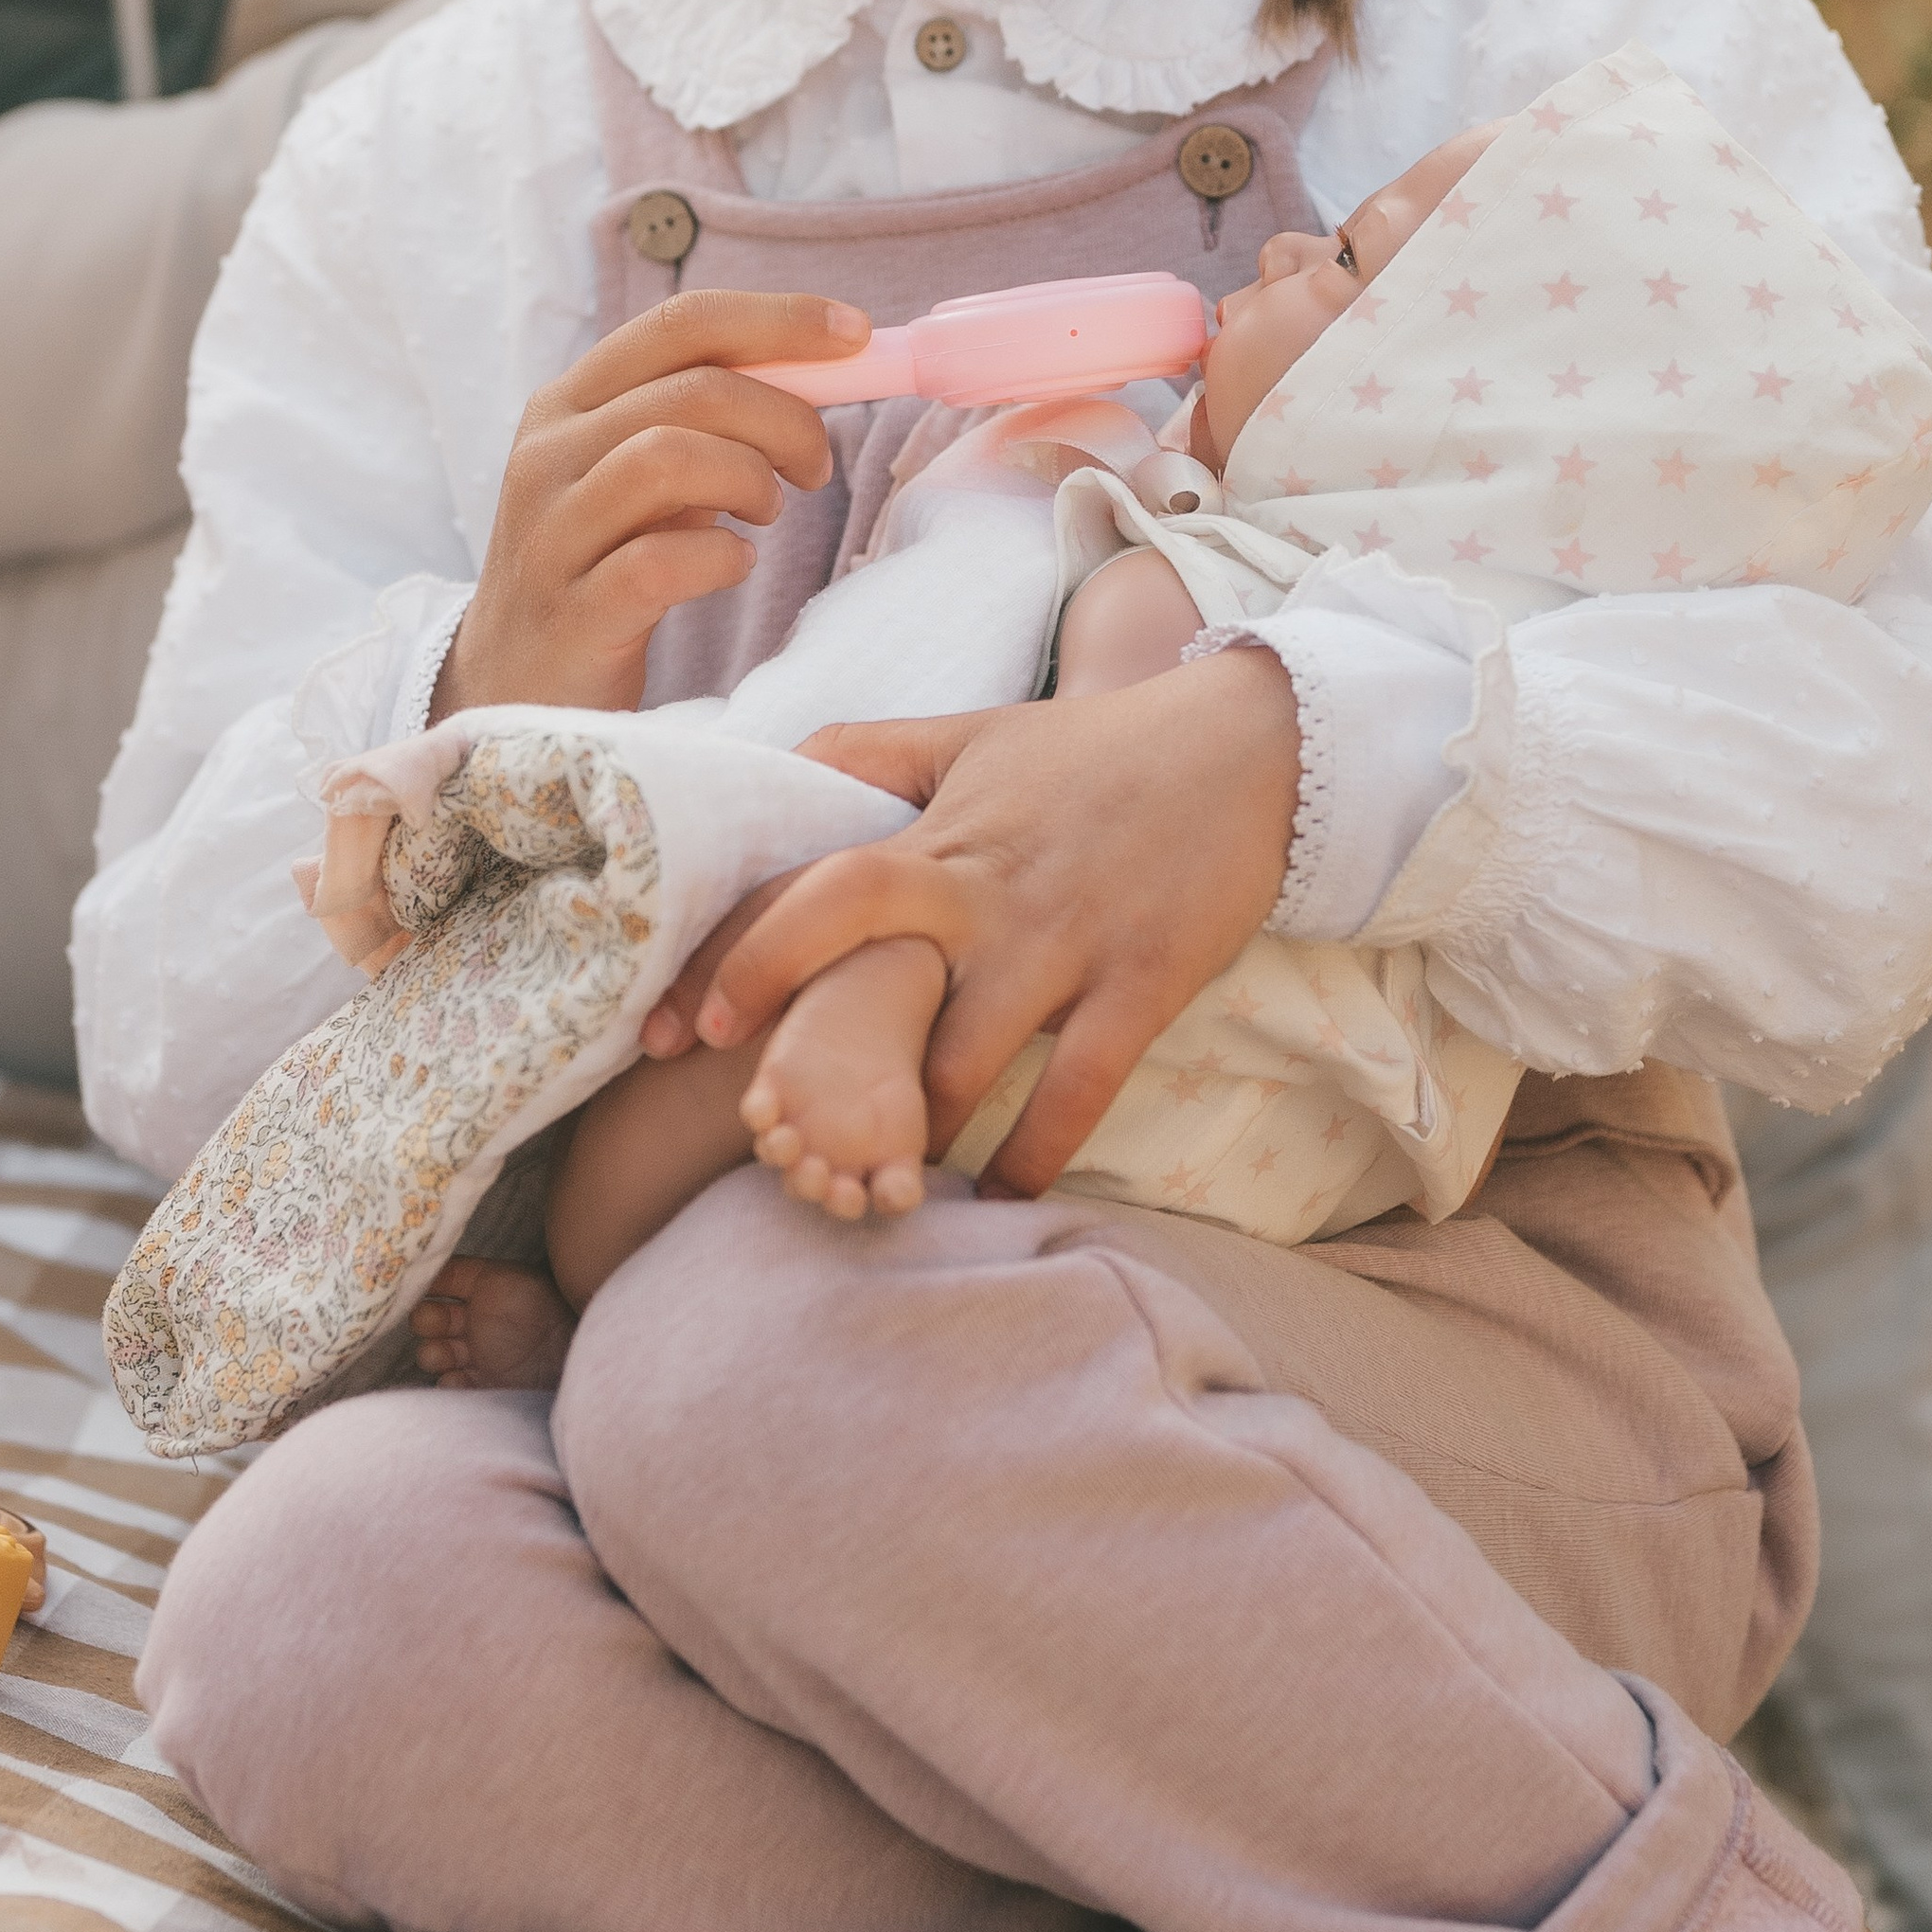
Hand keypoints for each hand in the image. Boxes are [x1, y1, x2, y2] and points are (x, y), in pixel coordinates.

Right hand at [432, 289, 867, 716]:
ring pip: (667, 458)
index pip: (680, 323)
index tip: (857, 333)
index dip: (779, 319)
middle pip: (692, 389)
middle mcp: (548, 453)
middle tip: (814, 467)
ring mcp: (551, 533)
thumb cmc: (603, 564)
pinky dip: (721, 556)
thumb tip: (826, 368)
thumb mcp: (644, 478)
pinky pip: (660, 562)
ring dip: (750, 479)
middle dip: (785, 418)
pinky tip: (733, 565)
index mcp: (568, 402)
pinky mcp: (571, 612)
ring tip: (765, 513)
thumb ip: (707, 422)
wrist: (517, 680)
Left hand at [671, 647, 1301, 1194]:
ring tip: (870, 1183)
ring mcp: (1066, 949)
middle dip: (815, 1079)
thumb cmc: (1092, 750)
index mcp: (939, 841)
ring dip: (913, 1136)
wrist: (1247, 750)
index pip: (821, 895)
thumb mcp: (966, 733)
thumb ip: (862, 754)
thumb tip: (767, 771)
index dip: (747, 958)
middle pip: (878, 1002)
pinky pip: (1074, 1095)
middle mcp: (991, 902)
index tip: (685, 1027)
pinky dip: (1034, 1157)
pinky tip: (1001, 1197)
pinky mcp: (1141, 988)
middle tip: (770, 1143)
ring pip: (964, 1070)